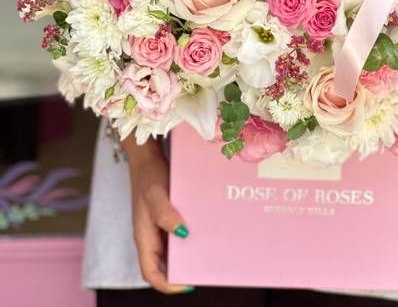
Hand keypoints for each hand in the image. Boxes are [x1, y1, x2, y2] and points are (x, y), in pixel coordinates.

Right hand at [123, 136, 193, 294]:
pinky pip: (176, 234)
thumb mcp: (156, 194)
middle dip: (180, 272)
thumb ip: (165, 214)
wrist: (147, 158)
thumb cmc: (148, 176)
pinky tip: (202, 233)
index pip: (151, 272)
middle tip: (203, 270)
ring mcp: (158, 227)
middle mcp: (150, 236)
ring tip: (206, 255)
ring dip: (186, 255)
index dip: (167, 283)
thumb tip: (182, 234)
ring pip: (171, 251)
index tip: (187, 285)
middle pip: (163, 265)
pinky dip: (188, 238)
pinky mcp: (167, 217)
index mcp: (144, 236)